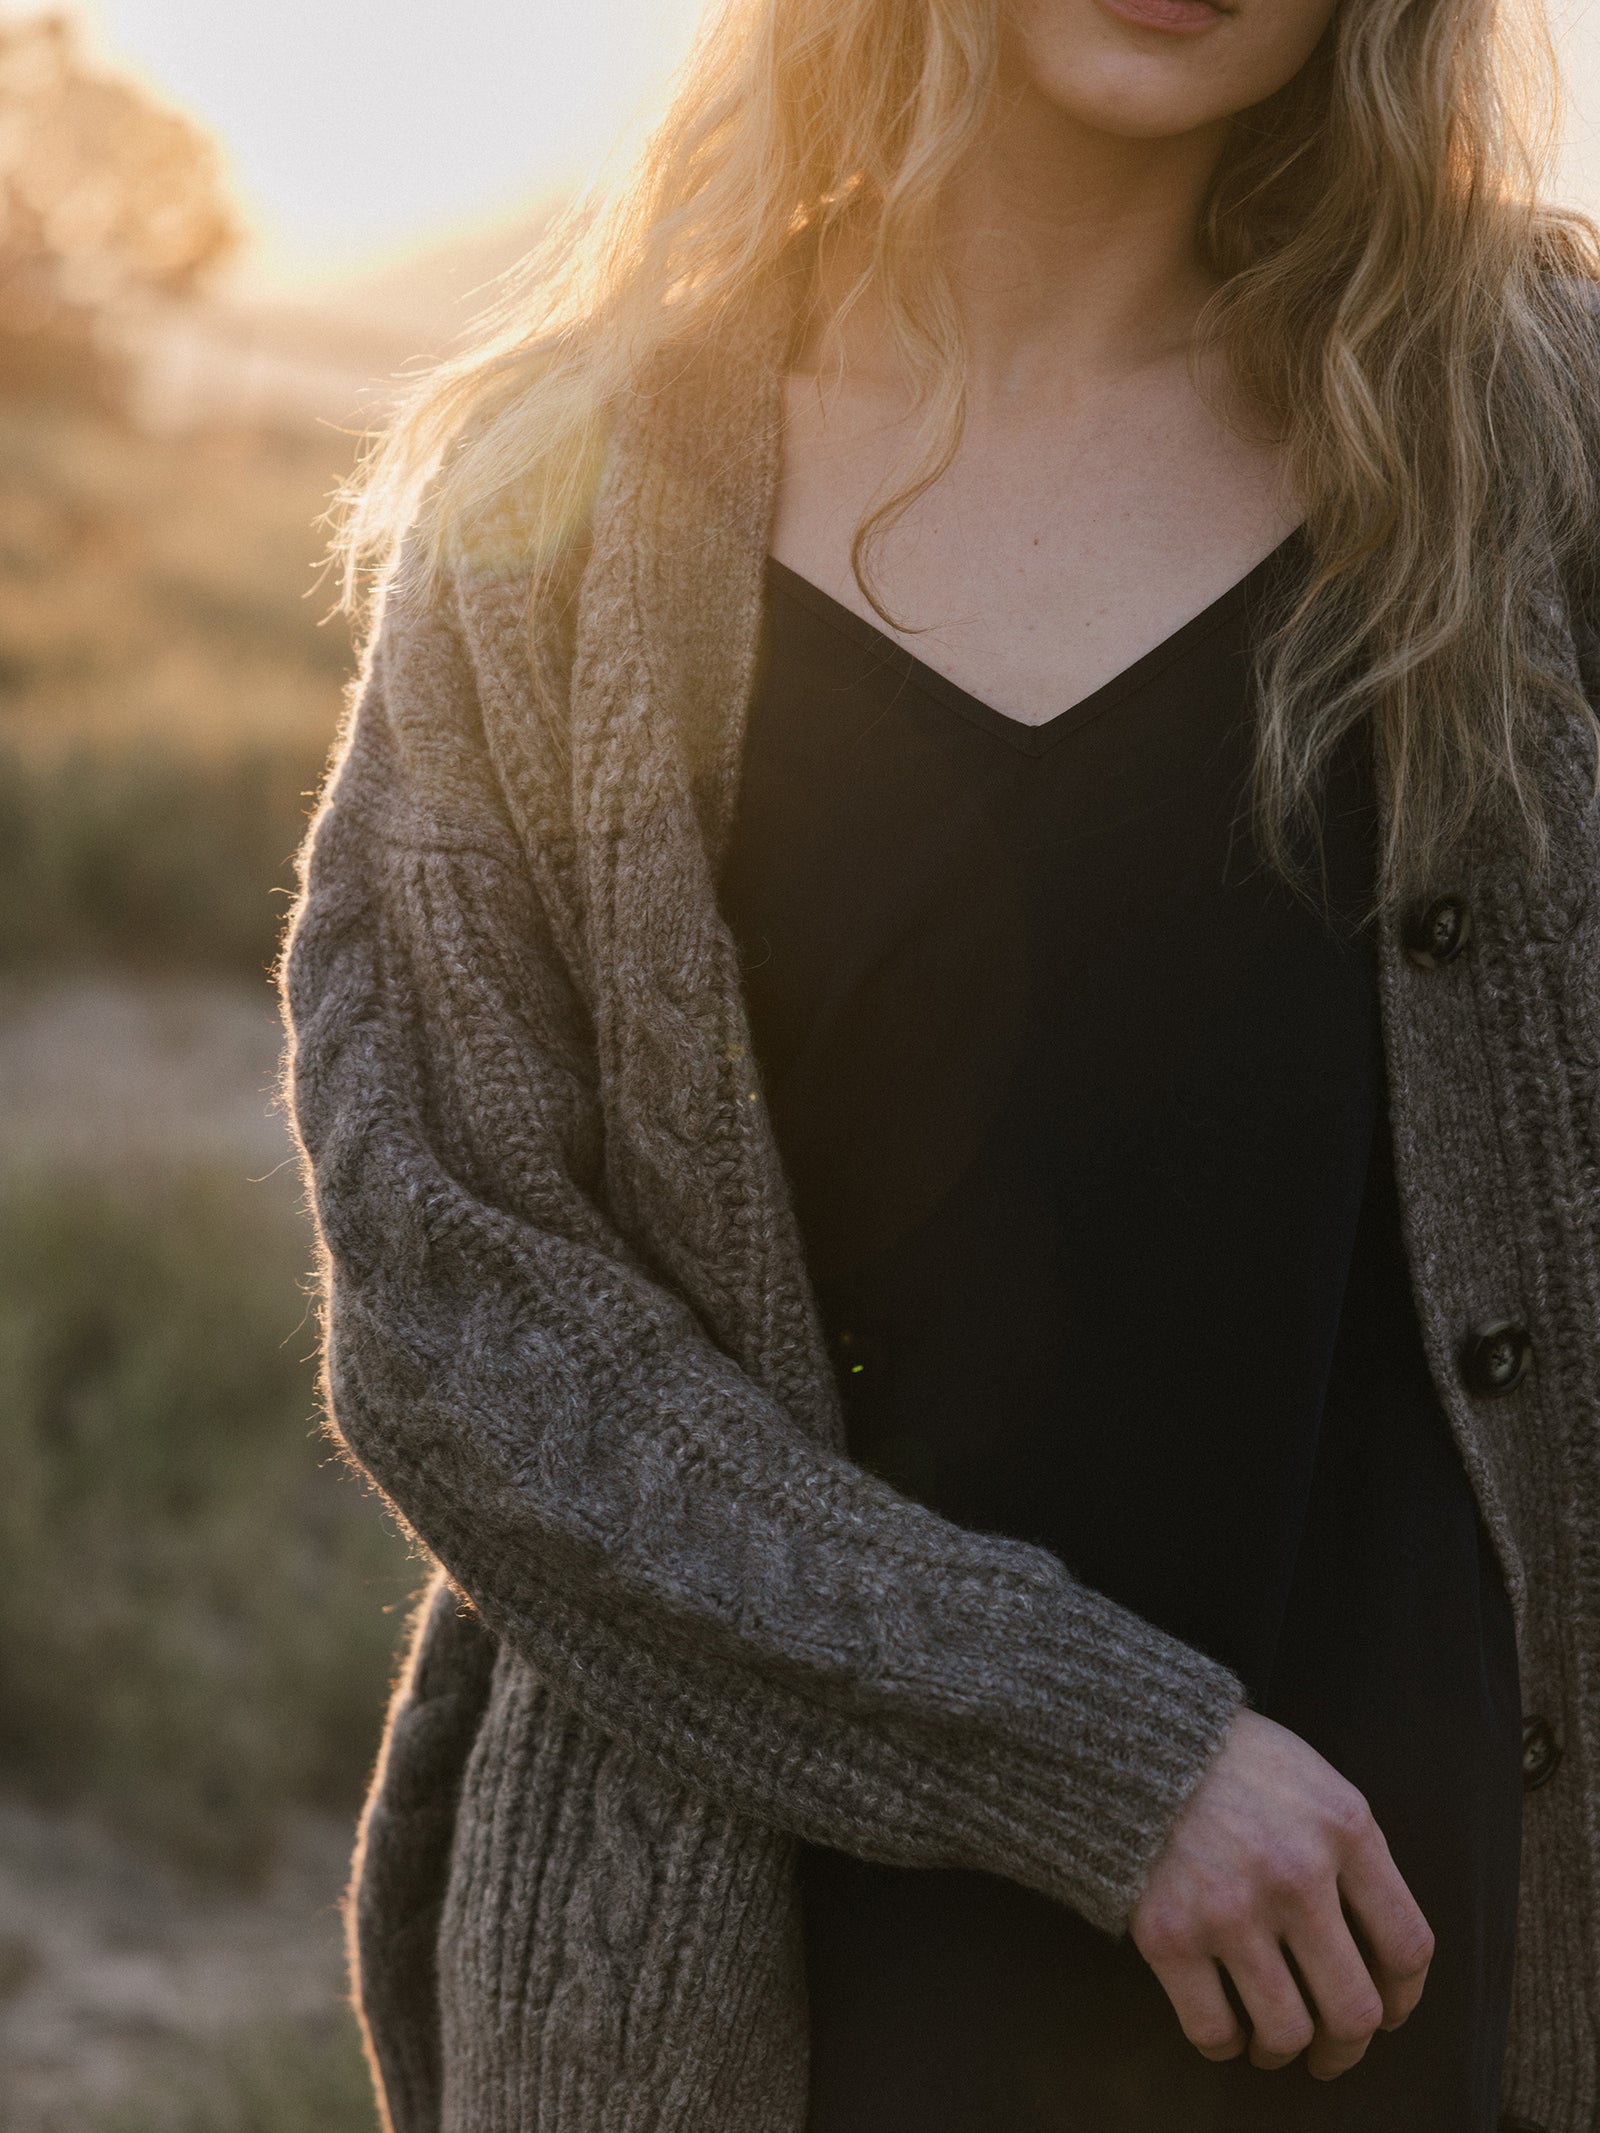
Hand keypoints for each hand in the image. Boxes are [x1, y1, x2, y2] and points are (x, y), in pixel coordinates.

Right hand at [1129, 1708, 1433, 2079]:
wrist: (1135, 1739)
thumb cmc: (1232, 1760)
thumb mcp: (1315, 1781)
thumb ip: (1352, 1853)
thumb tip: (1377, 1947)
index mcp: (1344, 1831)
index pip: (1407, 1946)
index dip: (1403, 1997)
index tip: (1388, 2011)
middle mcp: (1296, 1876)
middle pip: (1354, 2010)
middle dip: (1347, 2048)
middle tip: (1333, 2051)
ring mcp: (1231, 1909)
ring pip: (1286, 2032)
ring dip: (1285, 2052)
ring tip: (1272, 2044)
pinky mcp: (1170, 1935)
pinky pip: (1212, 2029)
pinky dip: (1224, 2044)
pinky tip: (1224, 2027)